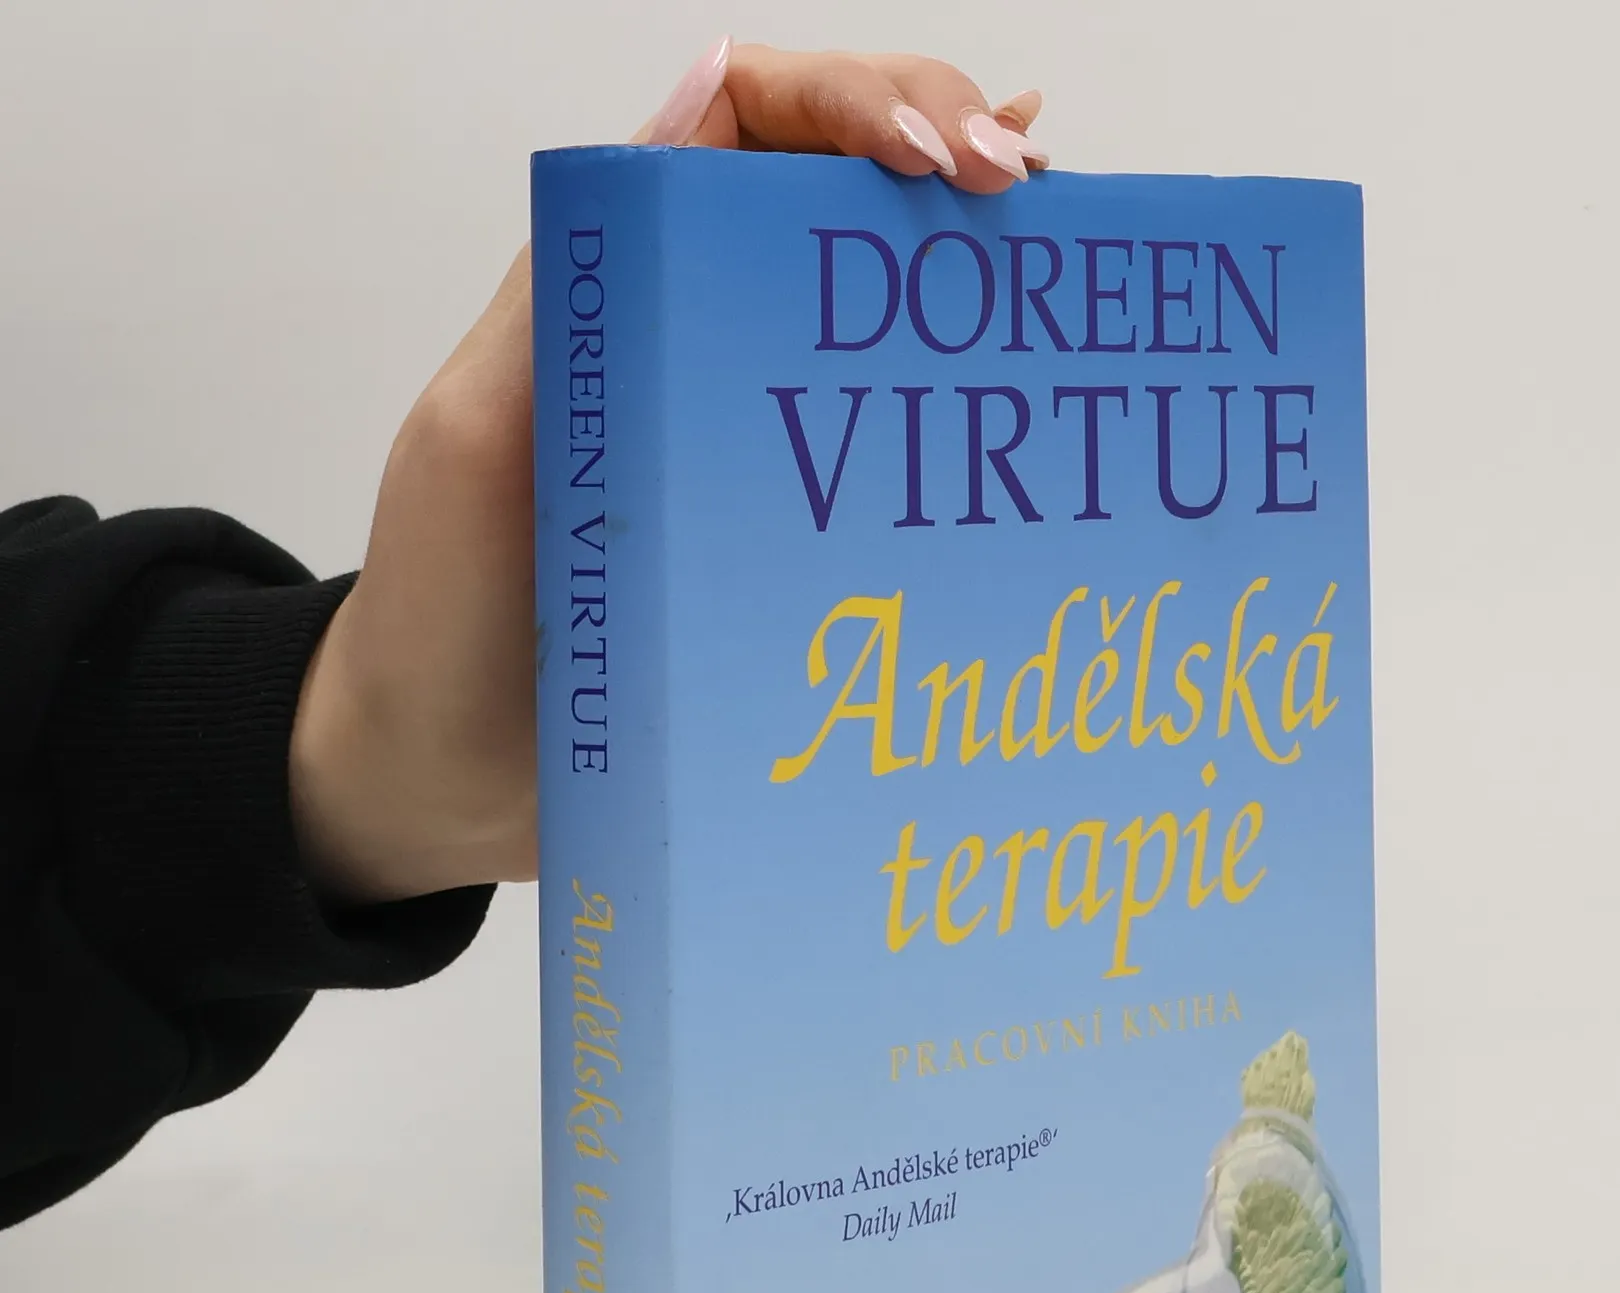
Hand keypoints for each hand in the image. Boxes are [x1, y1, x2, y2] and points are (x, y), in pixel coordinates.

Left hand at [290, 39, 1046, 903]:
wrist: (454, 766)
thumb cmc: (448, 604)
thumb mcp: (487, 428)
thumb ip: (577, 278)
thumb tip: (709, 88)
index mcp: (626, 274)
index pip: (758, 116)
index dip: (862, 100)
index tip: (939, 160)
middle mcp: (706, 327)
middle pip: (845, 187)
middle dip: (950, 153)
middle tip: (1026, 197)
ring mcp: (760, 426)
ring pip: (886, 302)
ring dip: (977, 263)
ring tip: (1058, 254)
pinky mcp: (794, 522)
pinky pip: (893, 436)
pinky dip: (970, 397)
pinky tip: (1034, 368)